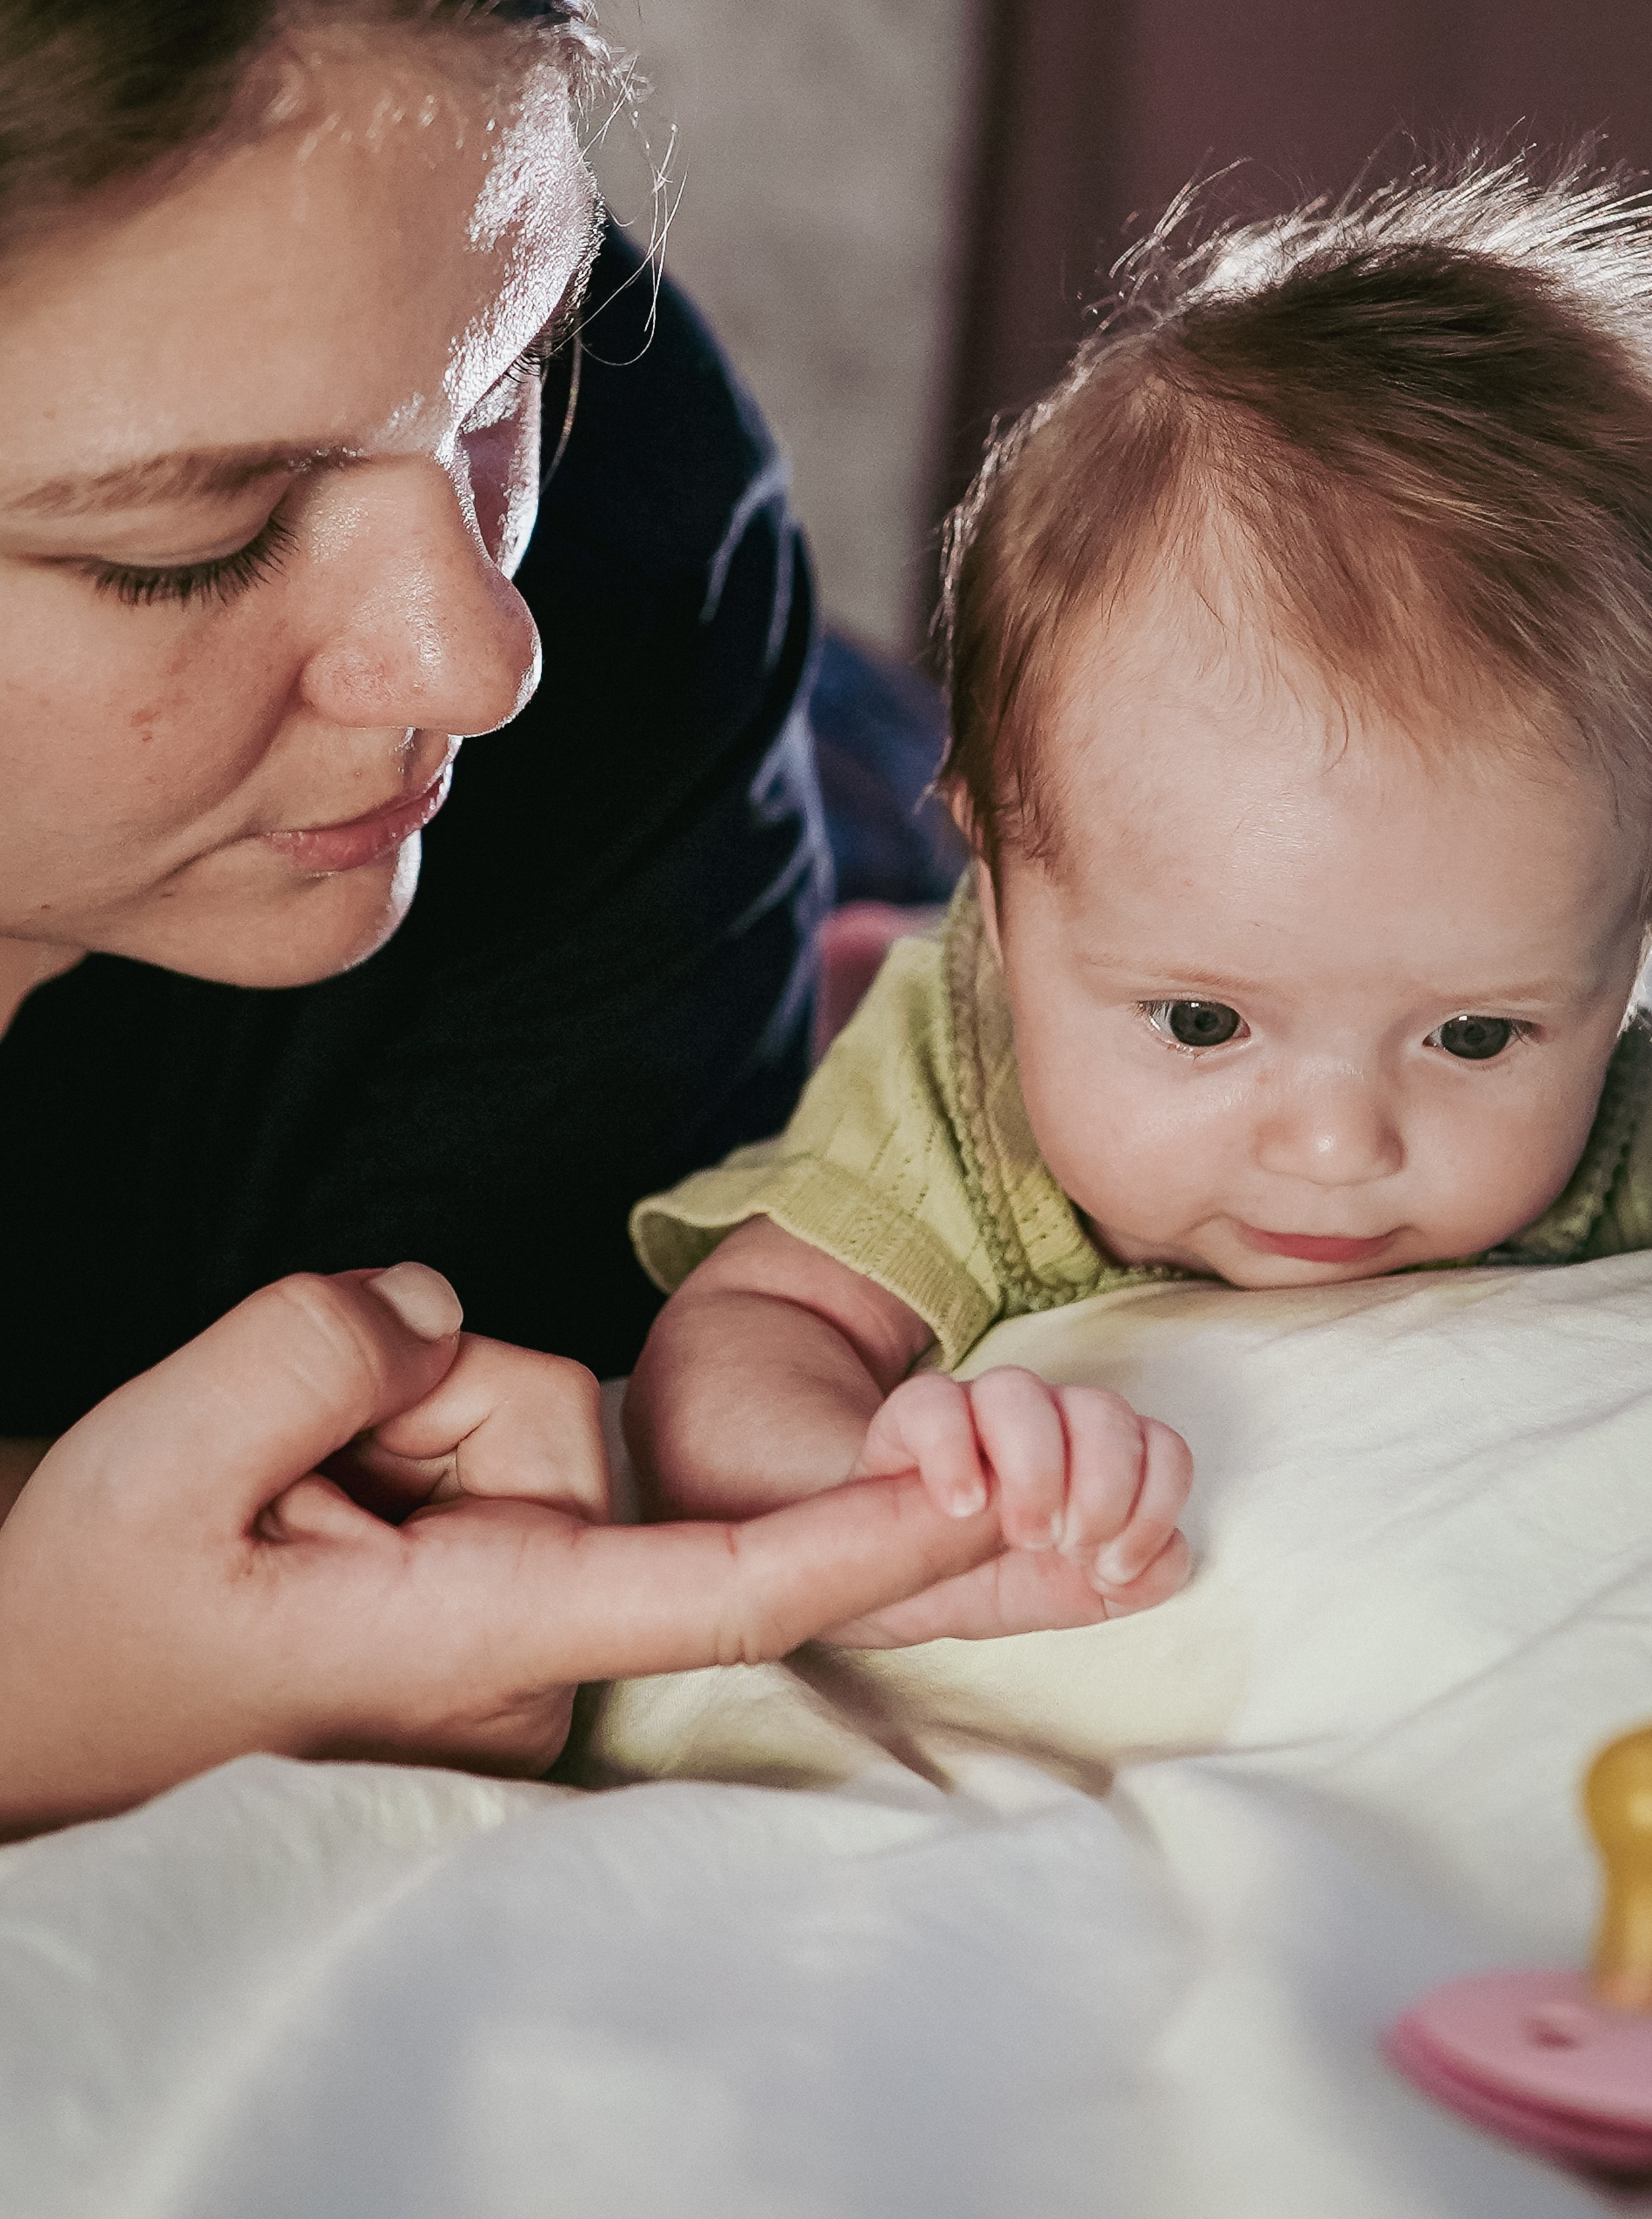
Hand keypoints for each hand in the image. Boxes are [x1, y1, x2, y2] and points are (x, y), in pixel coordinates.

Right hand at [0, 1266, 1011, 1835]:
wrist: (24, 1718)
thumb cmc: (81, 1620)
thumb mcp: (162, 1453)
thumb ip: (315, 1347)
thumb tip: (437, 1314)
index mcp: (470, 1635)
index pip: (714, 1584)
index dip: (867, 1540)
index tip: (989, 1490)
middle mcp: (521, 1660)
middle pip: (571, 1438)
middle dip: (446, 1395)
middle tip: (292, 1470)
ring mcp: (508, 1649)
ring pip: (533, 1439)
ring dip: (416, 1424)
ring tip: (288, 1501)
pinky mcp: (489, 1619)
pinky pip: (500, 1472)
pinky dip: (414, 1450)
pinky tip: (318, 1510)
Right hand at [832, 1365, 1192, 1644]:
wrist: (898, 1595)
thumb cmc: (994, 1580)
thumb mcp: (1077, 1596)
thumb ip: (1139, 1579)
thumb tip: (1157, 1554)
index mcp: (1097, 1456)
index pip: (1161, 1446)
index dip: (1153, 1506)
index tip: (1112, 1567)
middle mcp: (1047, 1419)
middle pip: (1104, 1411)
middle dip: (1100, 1493)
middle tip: (1065, 1547)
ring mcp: (978, 1409)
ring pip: (1021, 1390)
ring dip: (1034, 1470)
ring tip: (1020, 1534)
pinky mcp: (913, 1417)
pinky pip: (934, 1402)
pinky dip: (954, 1454)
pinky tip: (961, 1506)